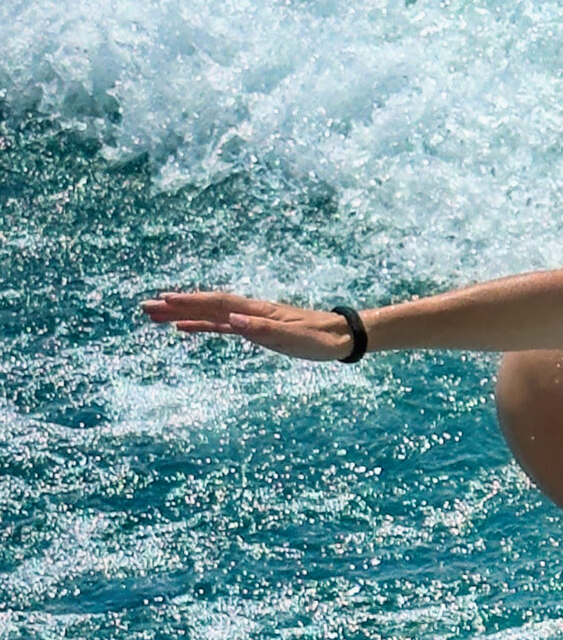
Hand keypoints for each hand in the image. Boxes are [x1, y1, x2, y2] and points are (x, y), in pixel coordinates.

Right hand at [142, 291, 358, 361]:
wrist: (341, 337)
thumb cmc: (320, 339)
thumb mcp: (295, 338)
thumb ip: (266, 331)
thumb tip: (234, 321)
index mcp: (256, 312)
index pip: (216, 303)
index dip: (190, 302)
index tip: (163, 300)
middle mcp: (249, 312)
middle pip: (206, 305)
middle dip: (176, 306)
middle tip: (144, 307)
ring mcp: (250, 319)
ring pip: (209, 314)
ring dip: (182, 314)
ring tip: (154, 315)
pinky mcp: (254, 329)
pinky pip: (220, 326)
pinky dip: (200, 326)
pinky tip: (184, 328)